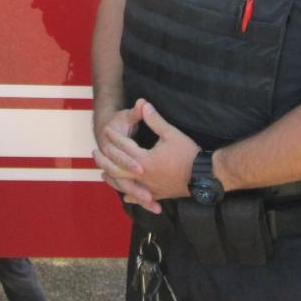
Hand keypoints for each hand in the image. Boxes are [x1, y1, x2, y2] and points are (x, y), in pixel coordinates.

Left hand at [93, 99, 199, 213]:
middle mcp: (144, 175)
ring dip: (113, 178)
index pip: (124, 147)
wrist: (206, 175)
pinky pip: (141, 196)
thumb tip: (143, 104)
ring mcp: (150, 187)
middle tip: (95, 153)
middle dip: (105, 160)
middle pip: (117, 168)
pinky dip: (131, 195)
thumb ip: (155, 120)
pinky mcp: (159, 194)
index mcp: (144, 160)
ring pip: (125, 184)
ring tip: (103, 174)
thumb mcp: (171, 133)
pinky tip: (126, 196)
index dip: (115, 137)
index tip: (106, 129)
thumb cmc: (188, 153)